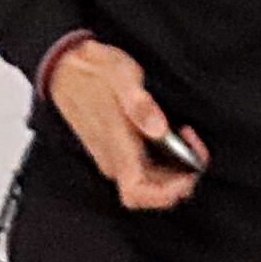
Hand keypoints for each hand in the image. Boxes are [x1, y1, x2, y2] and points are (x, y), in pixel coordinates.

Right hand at [44, 36, 201, 209]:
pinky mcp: (119, 150)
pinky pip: (147, 168)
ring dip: (177, 168)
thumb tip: (158, 129)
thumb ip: (139, 102)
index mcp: (116, 146)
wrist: (66, 67)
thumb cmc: (93, 71)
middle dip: (182, 177)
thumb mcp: (120, 75)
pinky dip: (168, 160)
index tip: (188, 173)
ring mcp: (116, 156)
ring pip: (153, 181)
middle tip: (194, 144)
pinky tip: (176, 134)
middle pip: (153, 191)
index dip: (166, 194)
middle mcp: (114, 159)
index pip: (137, 194)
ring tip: (186, 135)